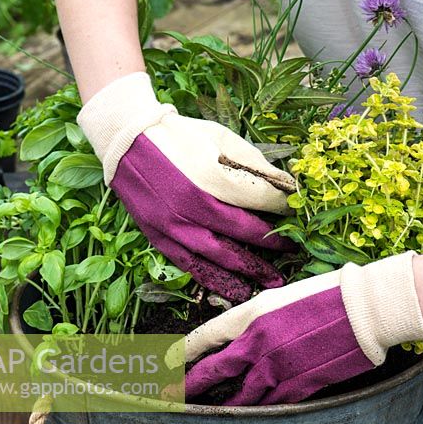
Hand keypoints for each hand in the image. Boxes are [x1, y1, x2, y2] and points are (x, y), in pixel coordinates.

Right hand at [77, 72, 294, 301]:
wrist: (127, 140)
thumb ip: (253, 164)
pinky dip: (211, 278)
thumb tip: (283, 186)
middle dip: (270, 248)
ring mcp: (171, 224)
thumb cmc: (180, 135)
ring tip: (268, 283)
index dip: (282, 210)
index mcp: (211, 177)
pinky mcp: (156, 234)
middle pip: (240, 236)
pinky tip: (231, 288)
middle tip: (294, 254)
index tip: (295, 214)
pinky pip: (187, 263)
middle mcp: (191, 206)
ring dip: (245, 273)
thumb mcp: (221, 138)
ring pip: (214, 258)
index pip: (260, 202)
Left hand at [180, 251, 422, 405]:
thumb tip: (243, 337)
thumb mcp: (281, 297)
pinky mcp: (298, 386)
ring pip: (239, 396)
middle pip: (214, 371)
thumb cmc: (326, 295)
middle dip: (191, 386)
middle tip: (172, 398)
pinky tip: (249, 416)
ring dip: (223, 406)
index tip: (166, 363)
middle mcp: (257, 343)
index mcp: (251, 315)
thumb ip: (257, 319)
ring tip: (208, 415)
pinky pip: (270, 404)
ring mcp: (277, 368)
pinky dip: (257, 410)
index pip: (206, 336)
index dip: (182, 352)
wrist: (363, 310)